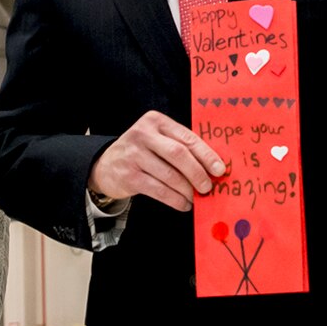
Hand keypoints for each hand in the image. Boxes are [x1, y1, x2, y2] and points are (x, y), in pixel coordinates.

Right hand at [88, 111, 227, 212]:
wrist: (106, 165)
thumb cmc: (141, 152)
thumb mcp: (157, 139)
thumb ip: (181, 146)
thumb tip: (212, 167)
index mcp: (155, 121)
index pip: (187, 138)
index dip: (206, 155)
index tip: (219, 169)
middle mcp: (143, 135)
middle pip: (179, 154)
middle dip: (198, 173)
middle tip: (208, 187)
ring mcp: (134, 155)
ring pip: (170, 175)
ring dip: (187, 190)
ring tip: (195, 197)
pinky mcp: (129, 176)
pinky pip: (159, 190)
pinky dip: (175, 200)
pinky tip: (183, 204)